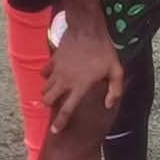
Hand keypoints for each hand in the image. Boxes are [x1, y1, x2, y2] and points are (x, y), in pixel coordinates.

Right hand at [41, 12, 123, 131]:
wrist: (88, 29)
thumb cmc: (104, 51)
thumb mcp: (116, 70)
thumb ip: (115, 90)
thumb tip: (109, 105)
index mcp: (79, 87)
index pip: (66, 110)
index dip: (60, 123)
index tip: (55, 131)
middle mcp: (65, 81)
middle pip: (48, 100)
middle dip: (49, 104)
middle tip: (54, 103)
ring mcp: (57, 70)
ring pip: (44, 87)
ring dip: (47, 91)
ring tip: (53, 90)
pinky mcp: (53, 60)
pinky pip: (44, 72)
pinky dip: (46, 75)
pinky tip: (53, 74)